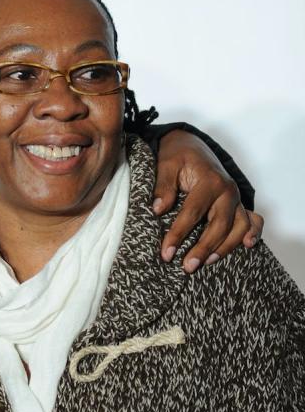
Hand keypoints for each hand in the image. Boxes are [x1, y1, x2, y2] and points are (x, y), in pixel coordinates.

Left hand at [152, 129, 263, 271]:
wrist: (191, 145)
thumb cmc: (177, 156)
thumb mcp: (166, 165)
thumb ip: (163, 187)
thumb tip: (158, 209)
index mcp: (210, 181)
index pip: (192, 213)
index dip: (178, 234)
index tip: (166, 253)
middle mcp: (228, 191)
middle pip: (219, 225)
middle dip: (203, 248)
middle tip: (187, 266)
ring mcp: (236, 198)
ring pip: (239, 227)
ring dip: (225, 247)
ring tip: (206, 262)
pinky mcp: (237, 203)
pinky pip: (252, 220)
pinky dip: (253, 233)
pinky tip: (247, 246)